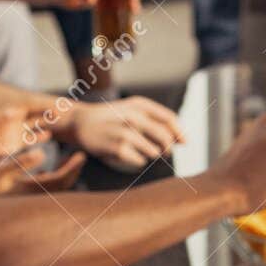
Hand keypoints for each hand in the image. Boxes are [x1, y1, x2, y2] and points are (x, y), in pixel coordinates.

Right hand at [0, 148, 86, 201]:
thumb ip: (21, 162)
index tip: (81, 156)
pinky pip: (41, 193)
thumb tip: (43, 153)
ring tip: (64, 165)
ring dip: (61, 177)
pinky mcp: (18, 203)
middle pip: (60, 187)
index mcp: (31, 191)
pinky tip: (42, 174)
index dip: (73, 167)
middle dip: (71, 173)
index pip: (61, 180)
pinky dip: (47, 182)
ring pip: (52, 191)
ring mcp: (26, 203)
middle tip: (78, 160)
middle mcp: (31, 199)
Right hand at [58, 95, 183, 170]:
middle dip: (168, 148)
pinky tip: (127, 154)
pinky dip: (137, 161)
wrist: (81, 123)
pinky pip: (140, 161)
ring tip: (139, 150)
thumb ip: (157, 121)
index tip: (185, 142)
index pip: (169, 119)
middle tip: (165, 153)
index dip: (180, 132)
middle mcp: (134, 116)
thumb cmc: (112, 119)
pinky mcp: (118, 148)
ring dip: (151, 154)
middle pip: (165, 137)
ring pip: (153, 151)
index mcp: (140, 105)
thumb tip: (183, 140)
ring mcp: (125, 132)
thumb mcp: (133, 111)